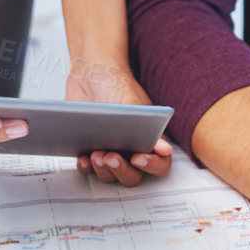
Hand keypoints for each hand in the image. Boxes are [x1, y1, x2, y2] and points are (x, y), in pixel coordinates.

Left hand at [67, 59, 172, 185]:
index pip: (160, 163)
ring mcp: (110, 150)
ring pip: (110, 176)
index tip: (138, 158)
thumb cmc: (117, 84)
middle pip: (133, 175)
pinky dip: (86, 168)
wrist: (91, 74)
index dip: (152, 166)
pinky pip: (89, 170)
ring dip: (104, 170)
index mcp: (149, 137)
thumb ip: (148, 128)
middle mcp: (131, 148)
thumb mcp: (135, 105)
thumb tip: (164, 150)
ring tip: (96, 154)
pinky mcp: (89, 150)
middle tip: (112, 157)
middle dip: (122, 170)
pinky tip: (84, 158)